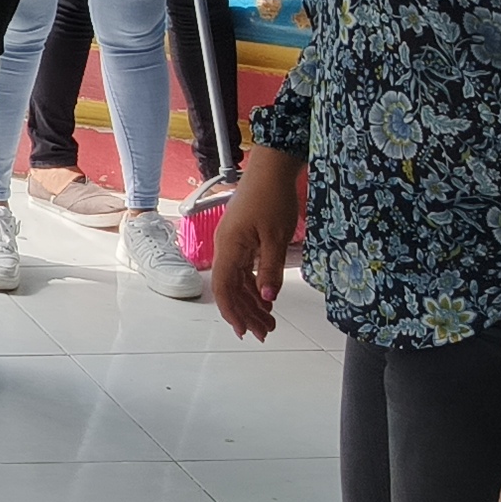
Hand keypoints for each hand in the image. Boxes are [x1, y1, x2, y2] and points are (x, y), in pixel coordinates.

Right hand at [209, 145, 301, 340]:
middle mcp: (226, 248)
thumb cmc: (271, 197)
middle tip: (265, 331)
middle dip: (247, 313)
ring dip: (252, 302)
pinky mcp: (242, 239)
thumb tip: (267, 297)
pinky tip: (266, 297)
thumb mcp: (276, 238)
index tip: (245, 330)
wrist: (271, 170)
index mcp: (229, 248)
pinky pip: (244, 269)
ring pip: (238, 281)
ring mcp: (233, 243)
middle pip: (231, 288)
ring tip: (268, 320)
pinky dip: (254, 286)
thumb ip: (270, 269)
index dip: (233, 312)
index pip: (225, 288)